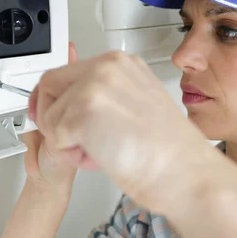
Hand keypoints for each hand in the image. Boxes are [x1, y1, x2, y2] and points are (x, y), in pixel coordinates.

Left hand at [31, 51, 210, 212]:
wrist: (186, 173)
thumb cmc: (168, 152)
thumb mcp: (137, 106)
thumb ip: (106, 97)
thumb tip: (72, 103)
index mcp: (122, 64)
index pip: (67, 73)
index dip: (55, 100)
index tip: (51, 117)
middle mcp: (108, 66)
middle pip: (50, 84)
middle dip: (52, 117)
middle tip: (71, 142)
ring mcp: (96, 85)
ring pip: (50, 114)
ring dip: (65, 141)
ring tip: (97, 154)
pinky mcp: (86, 109)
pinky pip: (54, 134)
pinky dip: (69, 154)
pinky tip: (98, 159)